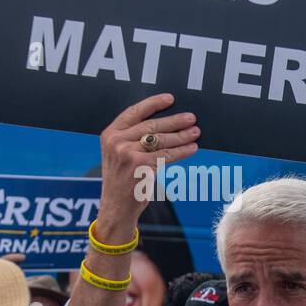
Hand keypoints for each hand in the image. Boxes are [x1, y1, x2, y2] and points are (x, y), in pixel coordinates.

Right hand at [93, 94, 198, 240]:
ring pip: (161, 140)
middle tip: (191, 118)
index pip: (134, 112)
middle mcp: (116, 141)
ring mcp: (127, 153)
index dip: (153, 103)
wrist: (116, 207)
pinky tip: (192, 148)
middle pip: (151, 126)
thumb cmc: (122, 180)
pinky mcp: (140, 166)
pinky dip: (181, 152)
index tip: (170, 99)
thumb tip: (166, 124)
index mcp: (110, 134)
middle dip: (175, 121)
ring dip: (182, 136)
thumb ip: (132, 138)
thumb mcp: (118, 154)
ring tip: (195, 132)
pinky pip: (166, 155)